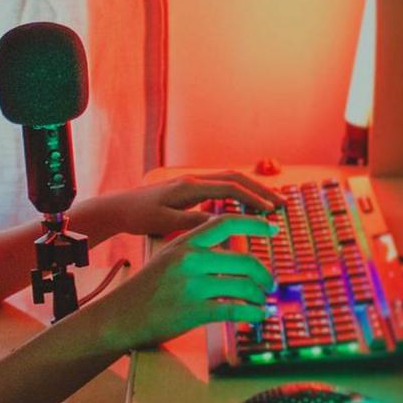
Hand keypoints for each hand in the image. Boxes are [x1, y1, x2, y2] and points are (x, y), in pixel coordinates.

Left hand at [77, 171, 285, 238]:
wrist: (120, 208)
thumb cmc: (139, 217)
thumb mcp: (164, 223)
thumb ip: (192, 222)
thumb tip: (221, 224)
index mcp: (190, 187)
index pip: (230, 188)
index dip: (253, 199)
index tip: (271, 212)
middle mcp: (194, 180)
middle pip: (236, 178)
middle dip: (261, 190)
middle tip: (282, 205)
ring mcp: (193, 182)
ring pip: (231, 180)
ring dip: (253, 191)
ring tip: (272, 205)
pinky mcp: (191, 189)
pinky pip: (222, 187)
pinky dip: (240, 194)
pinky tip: (248, 206)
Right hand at [87, 214, 280, 348]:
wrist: (119, 316)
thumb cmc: (147, 288)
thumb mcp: (168, 257)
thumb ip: (198, 250)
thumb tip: (232, 251)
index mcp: (185, 242)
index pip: (226, 223)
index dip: (254, 224)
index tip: (273, 228)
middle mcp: (189, 260)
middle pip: (244, 260)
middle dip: (264, 274)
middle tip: (270, 284)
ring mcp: (191, 286)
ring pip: (243, 286)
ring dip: (260, 296)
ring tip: (262, 302)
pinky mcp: (193, 311)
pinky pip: (234, 310)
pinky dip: (253, 313)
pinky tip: (258, 315)